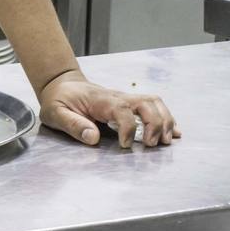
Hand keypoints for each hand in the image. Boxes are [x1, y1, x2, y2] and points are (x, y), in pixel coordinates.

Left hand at [39, 70, 181, 147]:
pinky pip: (154, 106)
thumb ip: (73, 124)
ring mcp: (125, 99)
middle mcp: (117, 97)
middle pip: (145, 103)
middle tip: (151, 145)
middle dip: (155, 124)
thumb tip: (94, 137)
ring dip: (164, 121)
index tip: (125, 145)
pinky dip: (167, 119)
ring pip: (154, 103)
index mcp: (100, 100)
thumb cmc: (59, 100)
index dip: (128, 129)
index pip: (122, 110)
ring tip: (164, 142)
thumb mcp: (55, 113)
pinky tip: (173, 133)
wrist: (62, 85)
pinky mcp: (130, 104)